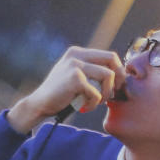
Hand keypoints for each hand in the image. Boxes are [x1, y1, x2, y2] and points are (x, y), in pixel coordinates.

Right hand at [6, 46, 125, 133]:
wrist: (39, 104)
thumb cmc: (60, 94)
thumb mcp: (76, 76)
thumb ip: (91, 70)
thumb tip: (119, 74)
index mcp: (77, 52)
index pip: (109, 55)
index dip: (118, 71)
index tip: (116, 86)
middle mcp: (76, 55)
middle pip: (112, 59)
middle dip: (118, 77)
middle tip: (113, 93)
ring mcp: (75, 65)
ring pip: (108, 75)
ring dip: (106, 93)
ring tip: (96, 102)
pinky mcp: (75, 79)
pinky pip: (97, 92)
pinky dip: (93, 104)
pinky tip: (84, 107)